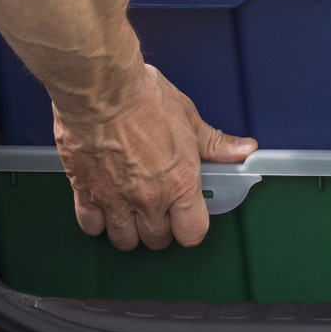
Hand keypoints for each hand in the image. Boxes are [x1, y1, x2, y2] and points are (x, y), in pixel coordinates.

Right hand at [53, 63, 255, 249]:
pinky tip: (103, 206)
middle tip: (159, 210)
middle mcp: (149, 199)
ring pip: (124, 240)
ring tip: (131, 212)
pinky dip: (97, 221)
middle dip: (161, 229)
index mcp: (180, 183)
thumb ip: (216, 144)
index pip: (192, 233)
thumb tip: (245, 150)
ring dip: (130, 230)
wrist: (101, 91)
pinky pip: (91, 226)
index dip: (191, 228)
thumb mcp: (189, 118)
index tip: (188, 218)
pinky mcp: (86, 193)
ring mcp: (115, 200)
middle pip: (158, 240)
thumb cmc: (146, 99)